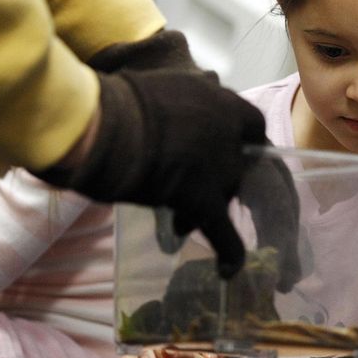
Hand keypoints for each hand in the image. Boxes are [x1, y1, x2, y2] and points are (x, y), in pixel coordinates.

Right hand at [35, 31, 270, 277]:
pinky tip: (228, 270)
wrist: (105, 124)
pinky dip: (229, 251)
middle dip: (214, 177)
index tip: (230, 145)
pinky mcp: (203, 199)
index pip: (252, 123)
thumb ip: (189, 101)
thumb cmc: (124, 102)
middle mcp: (229, 135)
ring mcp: (219, 168)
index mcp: (223, 103)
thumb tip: (194, 101)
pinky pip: (222, 230)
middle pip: (236, 164)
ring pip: (225, 193)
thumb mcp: (168, 88)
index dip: (243, 138)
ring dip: (203, 204)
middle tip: (186, 184)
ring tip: (179, 220)